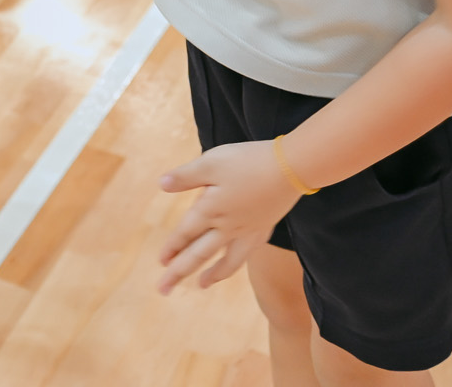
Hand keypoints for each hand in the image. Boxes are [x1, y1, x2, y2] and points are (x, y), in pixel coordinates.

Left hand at [157, 140, 302, 293]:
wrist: (290, 169)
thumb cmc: (247, 162)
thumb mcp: (210, 162)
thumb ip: (185, 177)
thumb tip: (161, 185)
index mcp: (210, 210)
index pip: (185, 233)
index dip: (172, 248)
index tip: (161, 263)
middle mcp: (227, 227)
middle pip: (199, 254)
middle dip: (180, 271)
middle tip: (164, 289)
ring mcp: (247, 231)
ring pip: (226, 261)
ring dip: (212, 275)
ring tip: (201, 285)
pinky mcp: (264, 228)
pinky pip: (246, 253)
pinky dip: (236, 263)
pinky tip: (233, 263)